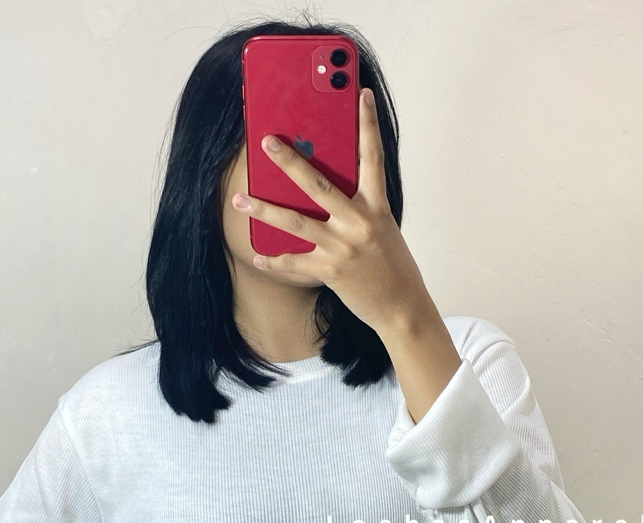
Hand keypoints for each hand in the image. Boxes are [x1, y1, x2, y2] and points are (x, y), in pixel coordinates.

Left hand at [231, 87, 429, 333]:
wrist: (403, 308)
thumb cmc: (394, 267)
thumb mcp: (383, 230)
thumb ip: (360, 210)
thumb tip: (328, 195)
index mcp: (377, 208)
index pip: (372, 158)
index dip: (368, 125)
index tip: (362, 95)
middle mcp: (359, 223)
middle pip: (318, 185)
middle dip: (290, 161)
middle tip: (267, 142)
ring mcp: (342, 247)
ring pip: (295, 222)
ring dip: (263, 209)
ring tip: (239, 200)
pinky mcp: (330, 271)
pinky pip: (294, 263)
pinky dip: (273, 260)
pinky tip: (257, 255)